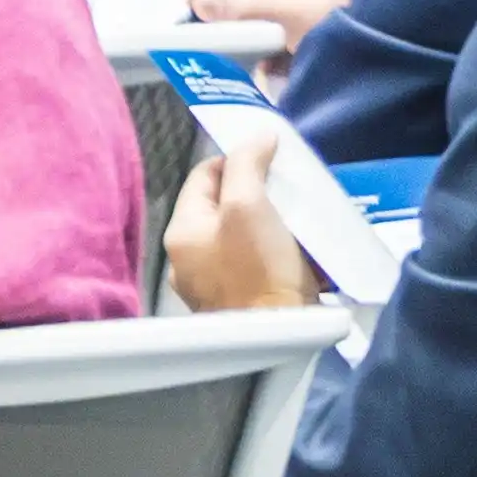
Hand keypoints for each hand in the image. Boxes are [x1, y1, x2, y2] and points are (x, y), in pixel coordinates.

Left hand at [164, 129, 325, 313]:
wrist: (280, 340)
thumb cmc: (259, 269)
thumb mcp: (249, 204)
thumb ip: (247, 164)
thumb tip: (257, 136)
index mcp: (180, 232)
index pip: (204, 176)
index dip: (237, 160)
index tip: (270, 159)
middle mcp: (186, 260)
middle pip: (222, 208)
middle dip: (254, 194)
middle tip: (286, 190)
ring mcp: (209, 288)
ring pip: (239, 238)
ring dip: (265, 225)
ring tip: (295, 220)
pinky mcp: (237, 308)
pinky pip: (252, 267)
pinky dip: (271, 256)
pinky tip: (295, 254)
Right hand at [186, 0, 359, 48]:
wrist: (389, 61)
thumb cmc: (351, 25)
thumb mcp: (298, 16)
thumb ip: (249, 7)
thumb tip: (201, 3)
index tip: (195, 4)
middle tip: (201, 25)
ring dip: (228, 14)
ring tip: (218, 38)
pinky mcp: (288, 8)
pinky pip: (253, 11)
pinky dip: (242, 27)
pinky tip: (240, 46)